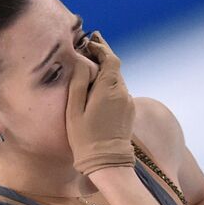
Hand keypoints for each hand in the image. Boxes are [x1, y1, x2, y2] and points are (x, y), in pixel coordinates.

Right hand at [65, 31, 135, 175]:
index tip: (90, 41)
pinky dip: (109, 87)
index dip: (101, 47)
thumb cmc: (86, 138)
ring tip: (91, 68)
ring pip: (117, 81)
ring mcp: (128, 103)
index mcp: (109, 89)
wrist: (108, 163)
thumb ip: (79, 83)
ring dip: (105, 73)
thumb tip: (84, 62)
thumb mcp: (75, 110)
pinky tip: (97, 92)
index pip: (110, 58)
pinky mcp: (129, 112)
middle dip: (102, 57)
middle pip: (115, 68)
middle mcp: (123, 93)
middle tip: (90, 46)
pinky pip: (119, 93)